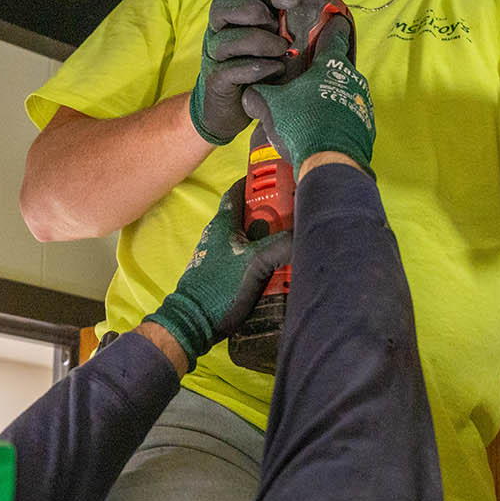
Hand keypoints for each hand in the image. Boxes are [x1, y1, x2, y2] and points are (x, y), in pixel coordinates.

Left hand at [147, 179, 291, 363]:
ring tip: (294, 240)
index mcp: (223, 224)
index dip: (255, 182)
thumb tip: (305, 234)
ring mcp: (221, 255)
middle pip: (250, 216)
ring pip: (251, 239)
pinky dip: (265, 258)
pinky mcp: (225, 274)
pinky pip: (249, 258)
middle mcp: (220, 236)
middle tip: (296, 213)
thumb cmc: (219, 287)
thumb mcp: (255, 263)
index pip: (238, 192)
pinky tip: (281, 267)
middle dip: (273, 213)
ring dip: (270, 238)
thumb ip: (281, 245)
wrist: (194, 323)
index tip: (277, 178)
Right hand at [188, 0, 292, 144]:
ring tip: (281, 50)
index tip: (295, 0)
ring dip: (257, 41)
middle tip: (277, 27)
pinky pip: (228, 70)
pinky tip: (275, 70)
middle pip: (222, 7)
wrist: (234, 110)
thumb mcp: (276, 45)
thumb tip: (335, 23)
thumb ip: (292, 30)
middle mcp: (219, 32)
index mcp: (236, 16)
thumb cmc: (260, 71)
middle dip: (252, 11)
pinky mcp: (216, 81)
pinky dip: (254, 68)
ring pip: (225, 39)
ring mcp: (214, 57)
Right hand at [241, 32, 374, 174]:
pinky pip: (349, 115)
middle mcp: (352, 78)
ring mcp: (361, 102)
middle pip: (337, 66)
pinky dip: (336, 119)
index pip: (334, 32)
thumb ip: (258, 93)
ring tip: (309, 108)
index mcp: (329, 64)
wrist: (330, 163)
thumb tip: (250, 93)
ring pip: (343, 91)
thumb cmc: (302, 126)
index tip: (327, 20)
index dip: (329, 24)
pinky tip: (320, 130)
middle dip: (321, 70)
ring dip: (328, 96)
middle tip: (305, 76)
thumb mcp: (269, 105)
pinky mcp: (365, 126)